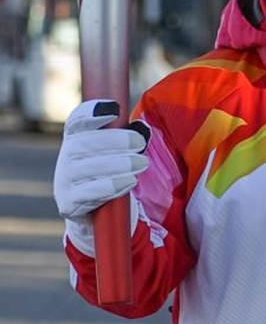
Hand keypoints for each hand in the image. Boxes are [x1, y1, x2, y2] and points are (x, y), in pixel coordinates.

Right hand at [54, 99, 149, 221]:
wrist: (94, 213)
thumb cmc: (108, 176)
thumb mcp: (118, 155)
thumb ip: (130, 139)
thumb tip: (143, 128)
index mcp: (75, 140)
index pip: (77, 122)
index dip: (91, 113)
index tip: (114, 109)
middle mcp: (65, 158)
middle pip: (84, 144)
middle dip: (115, 141)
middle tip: (140, 143)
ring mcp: (64, 181)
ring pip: (88, 168)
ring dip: (118, 164)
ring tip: (142, 163)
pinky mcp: (68, 203)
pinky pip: (88, 193)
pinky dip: (111, 186)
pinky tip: (129, 181)